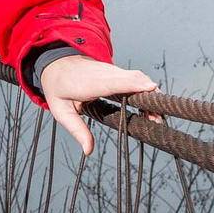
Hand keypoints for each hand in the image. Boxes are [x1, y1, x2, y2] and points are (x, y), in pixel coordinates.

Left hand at [36, 54, 158, 156]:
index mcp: (89, 83)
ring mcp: (111, 70)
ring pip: (137, 77)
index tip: (150, 88)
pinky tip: (150, 105)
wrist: (57, 62)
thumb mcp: (61, 111)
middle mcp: (103, 74)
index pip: (113, 82)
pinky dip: (145, 89)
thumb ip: (76, 130)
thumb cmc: (59, 87)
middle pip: (132, 79)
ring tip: (156, 116)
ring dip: (150, 94)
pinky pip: (135, 78)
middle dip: (148, 97)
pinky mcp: (116, 71)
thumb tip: (88, 150)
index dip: (133, 83)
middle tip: (157, 118)